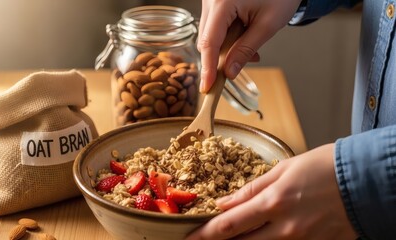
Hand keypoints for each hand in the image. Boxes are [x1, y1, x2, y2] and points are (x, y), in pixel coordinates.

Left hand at [186, 144, 357, 239]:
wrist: (366, 180)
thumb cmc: (325, 167)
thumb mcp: (283, 169)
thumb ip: (252, 189)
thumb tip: (226, 202)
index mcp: (274, 203)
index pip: (228, 225)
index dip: (204, 234)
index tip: (188, 238)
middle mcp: (285, 228)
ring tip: (230, 235)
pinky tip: (261, 234)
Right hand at [198, 0, 302, 92]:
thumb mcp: (267, 25)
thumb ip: (245, 50)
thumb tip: (229, 72)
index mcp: (222, 2)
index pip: (209, 41)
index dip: (208, 67)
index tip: (208, 86)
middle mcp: (211, 0)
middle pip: (207, 40)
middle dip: (222, 57)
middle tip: (249, 60)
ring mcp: (211, 1)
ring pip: (210, 36)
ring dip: (226, 48)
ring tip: (252, 46)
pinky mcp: (214, 4)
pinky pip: (215, 28)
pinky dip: (227, 38)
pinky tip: (244, 37)